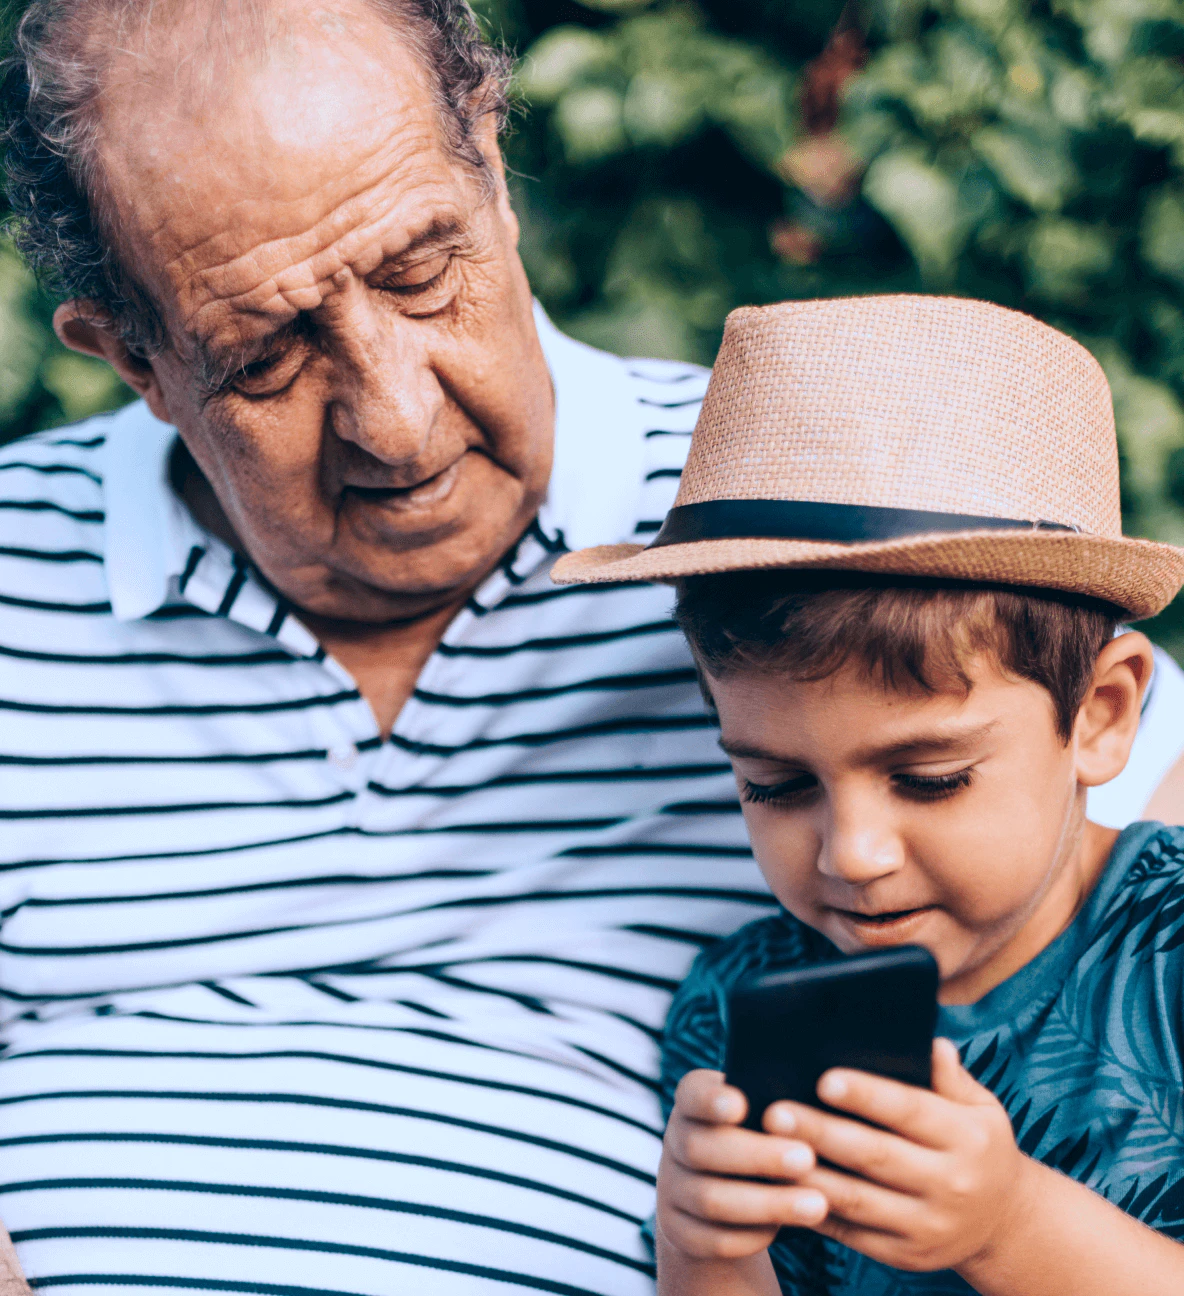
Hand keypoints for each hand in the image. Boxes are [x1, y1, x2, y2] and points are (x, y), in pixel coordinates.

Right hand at [657, 1067, 825, 1262]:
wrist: (724, 1188)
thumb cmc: (757, 1135)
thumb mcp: (758, 1111)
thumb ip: (774, 1105)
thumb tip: (805, 1105)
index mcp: (692, 1101)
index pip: (691, 1094)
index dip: (710, 1100)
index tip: (741, 1104)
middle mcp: (674, 1141)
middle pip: (701, 1149)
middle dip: (757, 1156)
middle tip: (807, 1158)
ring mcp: (671, 1189)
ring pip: (711, 1200)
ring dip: (767, 1204)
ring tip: (817, 1204)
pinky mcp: (679, 1231)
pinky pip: (714, 1239)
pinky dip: (753, 1235)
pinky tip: (787, 1229)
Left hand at [764, 1037, 1027, 1273]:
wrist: (1004, 1223)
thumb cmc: (978, 1146)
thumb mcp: (982, 1108)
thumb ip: (951, 1077)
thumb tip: (930, 1042)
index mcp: (968, 1139)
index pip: (910, 1111)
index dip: (866, 1095)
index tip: (824, 1078)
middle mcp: (952, 1185)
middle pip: (875, 1155)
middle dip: (821, 1132)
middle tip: (774, 1110)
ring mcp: (929, 1226)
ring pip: (858, 1199)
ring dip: (809, 1174)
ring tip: (767, 1148)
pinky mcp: (907, 1256)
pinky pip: (853, 1234)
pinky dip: (815, 1210)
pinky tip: (783, 1186)